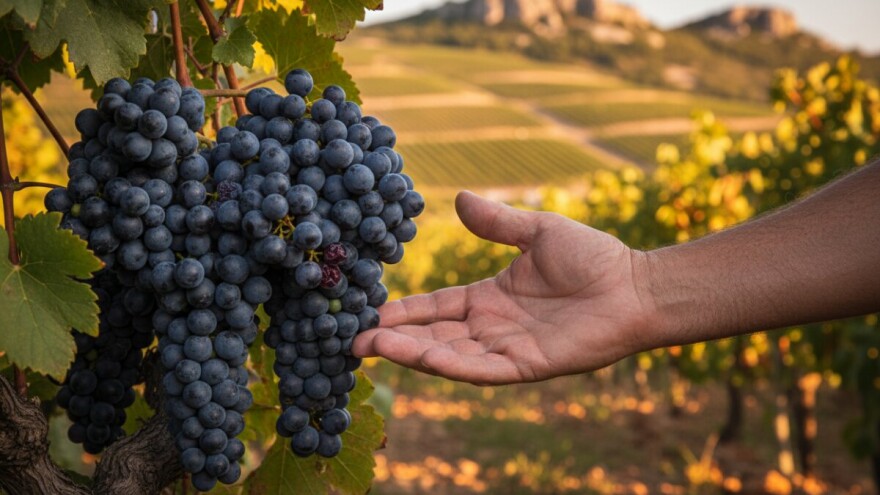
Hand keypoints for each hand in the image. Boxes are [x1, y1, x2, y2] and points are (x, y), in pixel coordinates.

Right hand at [353, 191, 656, 384]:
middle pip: (432, 336)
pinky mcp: (526, 366)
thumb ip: (496, 222)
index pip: (434, 307)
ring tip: (371, 347)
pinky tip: (419, 357)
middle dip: (392, 339)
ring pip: (448, 355)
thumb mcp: (537, 232)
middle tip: (350, 339)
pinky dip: (449, 365)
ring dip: (410, 353)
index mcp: (488, 298)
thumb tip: (456, 198)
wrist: (635, 285)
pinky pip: (480, 369)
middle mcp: (491, 328)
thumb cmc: (593, 257)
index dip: (401, 311)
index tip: (366, 312)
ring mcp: (506, 349)